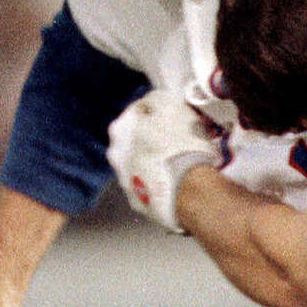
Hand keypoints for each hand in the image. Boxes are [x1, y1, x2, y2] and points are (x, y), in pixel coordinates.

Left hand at [108, 90, 223, 231]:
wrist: (190, 192)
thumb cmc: (181, 144)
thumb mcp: (171, 106)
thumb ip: (156, 100)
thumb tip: (152, 103)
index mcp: (119, 131)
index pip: (136, 113)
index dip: (156, 112)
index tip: (173, 116)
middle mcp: (116, 158)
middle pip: (135, 143)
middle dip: (151, 141)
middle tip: (176, 141)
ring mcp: (126, 185)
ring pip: (142, 168)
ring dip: (155, 164)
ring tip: (180, 165)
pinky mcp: (141, 206)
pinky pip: (152, 189)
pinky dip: (162, 185)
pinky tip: (179, 185)